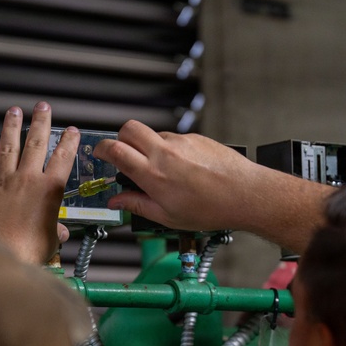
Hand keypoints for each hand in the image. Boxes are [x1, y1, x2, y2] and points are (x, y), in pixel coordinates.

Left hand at [0, 102, 79, 264]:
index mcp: (49, 190)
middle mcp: (27, 179)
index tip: (71, 130)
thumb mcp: (51, 240)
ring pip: (10, 145)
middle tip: (42, 107)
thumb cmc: (28, 251)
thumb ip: (56, 230)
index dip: (68, 141)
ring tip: (15, 111)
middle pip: (36, 143)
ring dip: (13, 126)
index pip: (63, 158)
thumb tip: (60, 232)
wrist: (0, 255)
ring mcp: (4, 180)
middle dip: (40, 121)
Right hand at [95, 120, 261, 231]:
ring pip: (154, 135)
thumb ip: (138, 205)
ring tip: (161, 171)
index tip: (99, 154)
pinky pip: (176, 139)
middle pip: (129, 128)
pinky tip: (184, 170)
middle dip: (121, 138)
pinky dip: (172, 150)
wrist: (246, 194)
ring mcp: (182, 142)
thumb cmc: (212, 209)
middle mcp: (165, 152)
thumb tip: (118, 200)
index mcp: (153, 174)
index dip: (101, 149)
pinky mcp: (197, 138)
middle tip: (123, 154)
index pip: (115, 150)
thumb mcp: (167, 216)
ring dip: (149, 147)